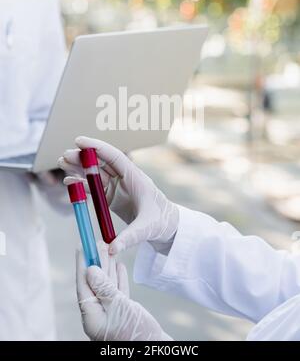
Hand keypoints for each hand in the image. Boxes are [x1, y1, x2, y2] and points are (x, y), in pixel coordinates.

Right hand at [58, 136, 178, 254]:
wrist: (166, 227)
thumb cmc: (161, 222)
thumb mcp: (146, 229)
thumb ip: (129, 237)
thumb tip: (112, 250)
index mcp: (135, 177)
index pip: (114, 156)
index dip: (97, 147)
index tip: (80, 141)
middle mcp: (125, 178)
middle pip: (101, 163)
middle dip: (83, 158)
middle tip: (64, 156)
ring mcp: (117, 187)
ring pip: (95, 173)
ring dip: (79, 168)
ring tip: (62, 163)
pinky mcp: (112, 196)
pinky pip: (94, 187)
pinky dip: (82, 184)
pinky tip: (69, 182)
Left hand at [77, 243, 171, 340]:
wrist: (156, 351)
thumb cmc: (137, 334)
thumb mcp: (120, 308)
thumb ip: (104, 288)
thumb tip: (90, 270)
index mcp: (92, 318)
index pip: (84, 286)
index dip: (82, 265)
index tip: (81, 247)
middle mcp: (99, 316)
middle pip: (95, 284)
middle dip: (96, 263)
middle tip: (97, 243)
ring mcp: (112, 315)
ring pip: (107, 286)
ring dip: (107, 267)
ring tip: (108, 249)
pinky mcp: (124, 314)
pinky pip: (118, 293)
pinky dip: (118, 279)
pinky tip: (120, 266)